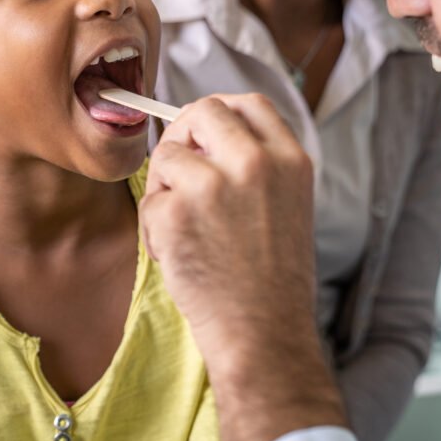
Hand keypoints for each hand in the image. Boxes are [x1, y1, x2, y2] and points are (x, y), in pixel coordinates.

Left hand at [141, 94, 347, 440]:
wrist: (265, 336)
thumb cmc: (273, 282)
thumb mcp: (289, 206)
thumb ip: (257, 165)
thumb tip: (205, 136)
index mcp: (291, 160)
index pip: (249, 103)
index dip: (221, 115)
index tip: (206, 135)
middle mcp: (255, 162)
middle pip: (202, 113)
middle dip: (184, 139)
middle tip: (181, 176)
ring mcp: (213, 185)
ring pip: (167, 156)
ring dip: (166, 191)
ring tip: (186, 231)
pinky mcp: (176, 212)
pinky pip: (149, 202)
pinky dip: (154, 230)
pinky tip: (179, 257)